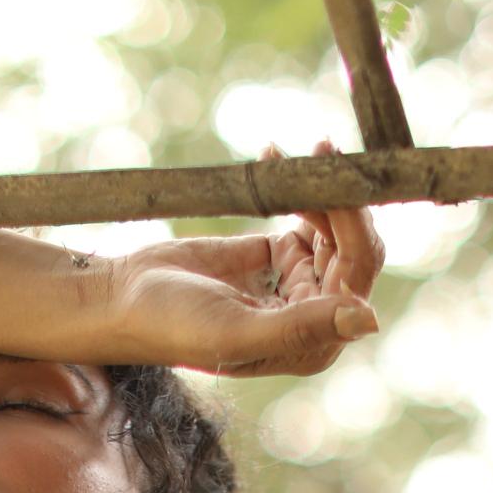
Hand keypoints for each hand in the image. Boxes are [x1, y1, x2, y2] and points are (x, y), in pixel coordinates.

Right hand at [92, 136, 384, 374]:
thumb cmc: (173, 326)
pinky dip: (295, 186)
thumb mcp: (237, 330)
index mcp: (313, 344)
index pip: (355, 277)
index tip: (332, 177)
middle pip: (353, 248)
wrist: (123, 298)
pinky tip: (271, 158)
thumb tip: (369, 321)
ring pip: (335, 228)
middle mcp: (313, 316)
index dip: (352, 225)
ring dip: (319, 187)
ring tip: (288, 153)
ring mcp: (297, 285)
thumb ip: (302, 327)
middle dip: (342, 198)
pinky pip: (306, 215)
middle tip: (319, 148)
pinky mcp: (277, 254)